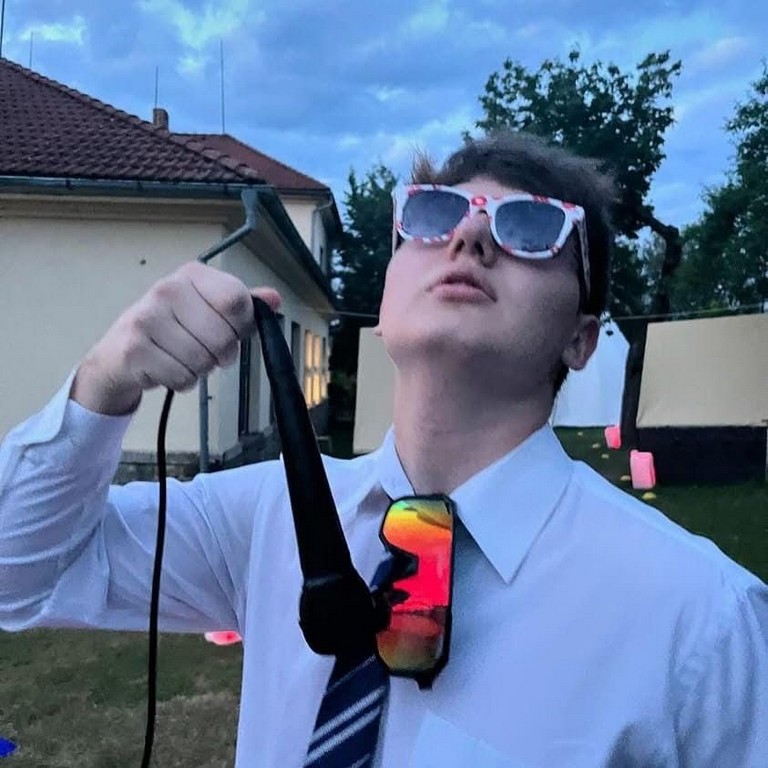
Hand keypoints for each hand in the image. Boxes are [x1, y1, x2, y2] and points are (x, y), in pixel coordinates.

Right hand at [70, 261, 281, 414]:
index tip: (230, 330)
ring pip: (204, 361)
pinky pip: (182, 377)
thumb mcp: (208, 311)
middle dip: (220, 354)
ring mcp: (147, 318)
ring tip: (180, 357)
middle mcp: (167, 289)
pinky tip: (165, 367)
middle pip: (224, 337)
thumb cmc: (171, 331)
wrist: (118, 356)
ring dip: (199, 370)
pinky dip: (181, 381)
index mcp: (193, 275)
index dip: (241, 325)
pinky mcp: (134, 349)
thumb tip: (273, 298)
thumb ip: (242, 306)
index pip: (237, 301)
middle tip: (202, 349)